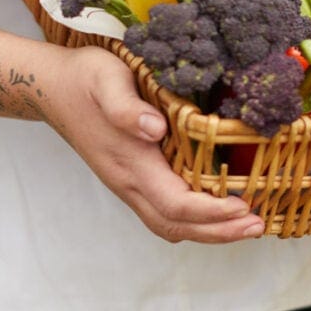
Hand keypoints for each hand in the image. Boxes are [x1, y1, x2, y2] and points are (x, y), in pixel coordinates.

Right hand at [42, 45, 264, 242]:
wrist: (51, 87)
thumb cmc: (84, 79)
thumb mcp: (106, 79)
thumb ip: (127, 106)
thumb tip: (155, 129)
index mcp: (129, 161)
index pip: (174, 202)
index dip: (211, 211)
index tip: (243, 206)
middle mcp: (128, 182)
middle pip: (175, 225)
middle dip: (219, 231)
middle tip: (258, 224)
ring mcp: (127, 184)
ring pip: (169, 224)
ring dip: (209, 231)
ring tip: (247, 224)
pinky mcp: (131, 179)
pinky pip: (164, 212)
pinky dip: (195, 220)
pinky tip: (218, 210)